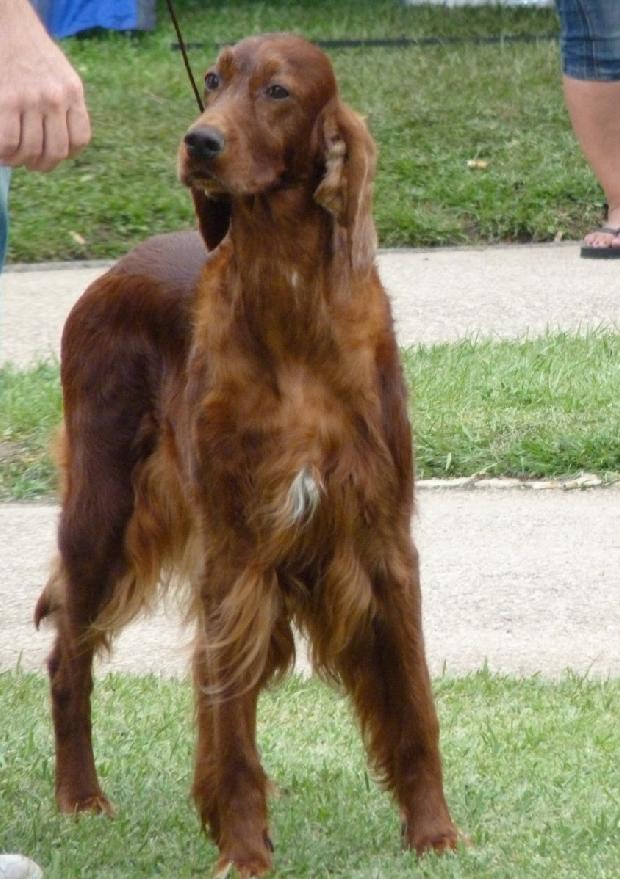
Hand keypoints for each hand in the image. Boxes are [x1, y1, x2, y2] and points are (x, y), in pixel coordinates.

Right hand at [0, 0, 90, 171]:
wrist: (5, 19)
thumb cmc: (26, 48)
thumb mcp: (56, 72)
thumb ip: (61, 100)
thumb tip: (54, 137)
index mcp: (72, 91)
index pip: (80, 138)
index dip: (67, 154)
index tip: (53, 156)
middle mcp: (56, 97)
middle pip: (56, 151)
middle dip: (42, 164)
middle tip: (30, 163)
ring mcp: (30, 99)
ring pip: (31, 150)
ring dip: (19, 160)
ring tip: (11, 157)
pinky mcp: (5, 101)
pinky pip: (8, 142)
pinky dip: (4, 153)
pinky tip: (1, 151)